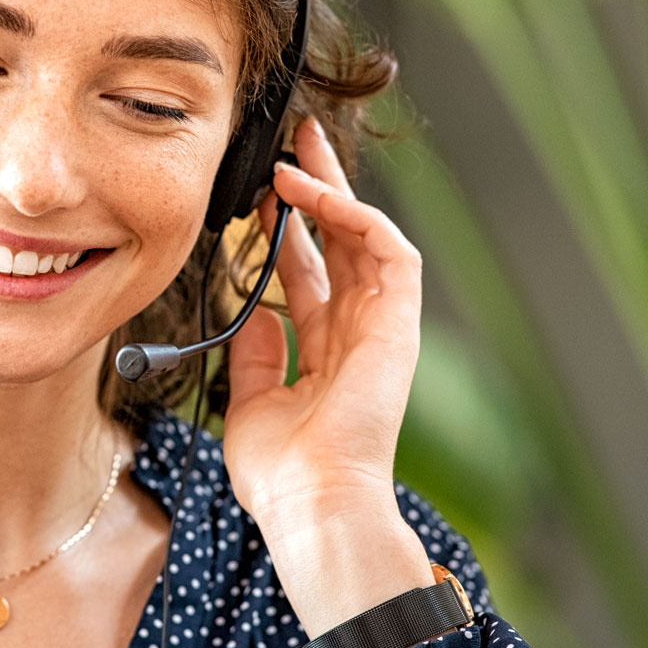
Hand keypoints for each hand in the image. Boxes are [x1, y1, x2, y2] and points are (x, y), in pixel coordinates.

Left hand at [220, 115, 431, 636]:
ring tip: (296, 152)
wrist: (312, 504)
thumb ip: (256, 349)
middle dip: (318, 189)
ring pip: (365, 235)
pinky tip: (311, 192)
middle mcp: (358, 332)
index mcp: (325, 351)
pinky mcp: (399, 324)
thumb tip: (248, 307)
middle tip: (292, 143)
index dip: (284, 229)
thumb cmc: (282, 473)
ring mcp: (382, 326)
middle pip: (340, 242)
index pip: (308, 271)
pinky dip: (351, 215)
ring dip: (333, 190)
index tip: (256, 194)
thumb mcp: (252, 398)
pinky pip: (386, 251)